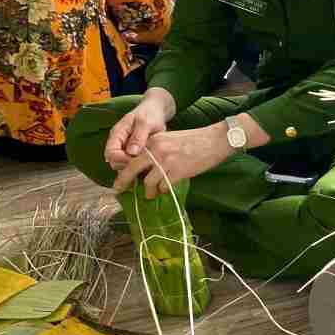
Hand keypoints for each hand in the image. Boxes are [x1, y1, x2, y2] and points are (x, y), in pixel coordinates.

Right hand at [105, 94, 171, 169]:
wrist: (156, 111)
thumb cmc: (150, 114)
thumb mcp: (145, 122)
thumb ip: (139, 136)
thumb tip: (132, 152)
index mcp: (117, 134)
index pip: (110, 153)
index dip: (122, 160)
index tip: (137, 160)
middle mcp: (118, 144)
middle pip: (115, 162)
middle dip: (128, 166)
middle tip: (146, 164)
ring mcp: (125, 149)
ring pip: (124, 166)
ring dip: (135, 168)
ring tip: (150, 163)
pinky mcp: (133, 154)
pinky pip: (133, 165)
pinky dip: (140, 167)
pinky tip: (151, 164)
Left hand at [112, 123, 231, 197]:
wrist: (215, 140)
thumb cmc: (196, 140)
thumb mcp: (170, 139)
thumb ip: (157, 149)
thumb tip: (146, 167)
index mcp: (154, 141)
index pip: (133, 156)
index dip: (125, 167)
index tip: (120, 176)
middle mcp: (157, 150)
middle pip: (132, 168)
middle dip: (123, 180)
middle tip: (119, 189)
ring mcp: (167, 161)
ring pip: (148, 181)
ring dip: (148, 191)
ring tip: (150, 195)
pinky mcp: (178, 171)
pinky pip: (164, 186)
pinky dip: (163, 190)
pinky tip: (166, 190)